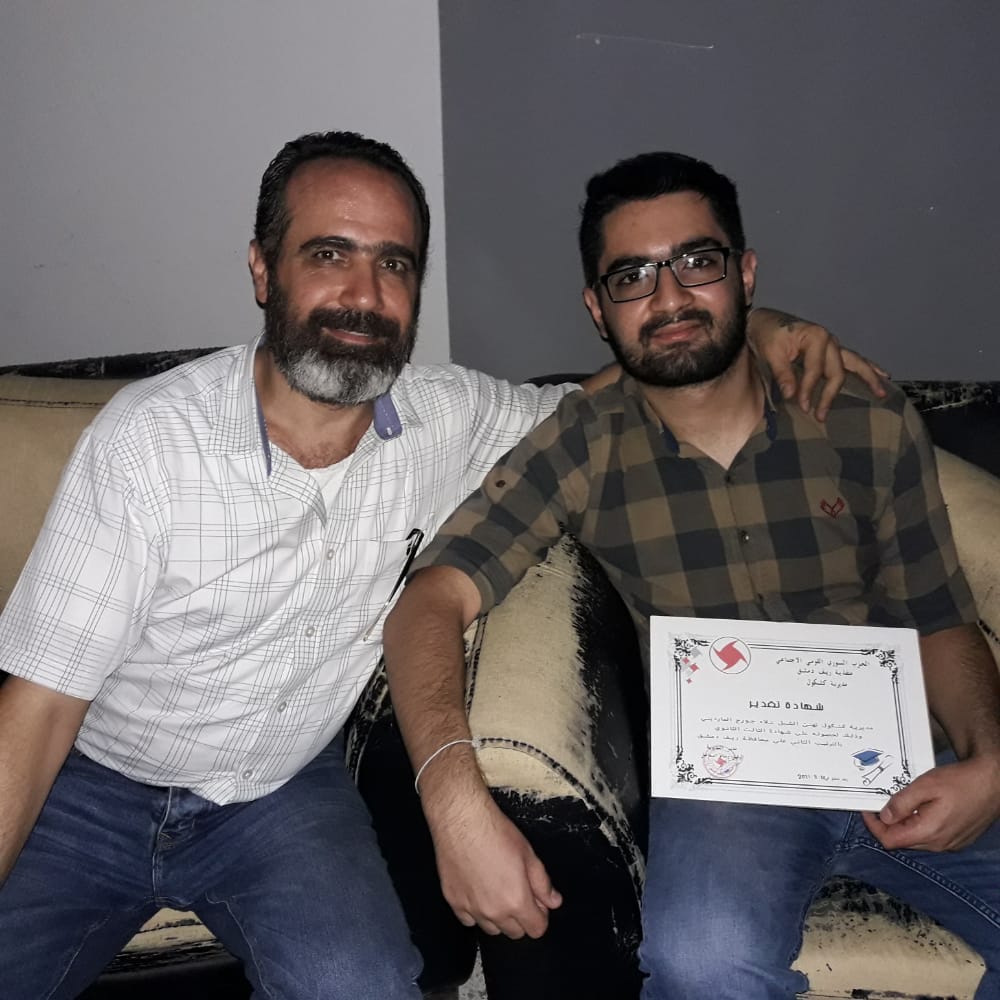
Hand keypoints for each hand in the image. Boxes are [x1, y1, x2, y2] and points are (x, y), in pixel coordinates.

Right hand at [430, 797, 561, 937]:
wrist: (462, 820)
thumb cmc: (496, 832)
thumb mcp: (529, 854)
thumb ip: (543, 884)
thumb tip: (553, 902)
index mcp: (516, 901)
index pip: (536, 929)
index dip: (540, 916)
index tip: (537, 904)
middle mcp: (493, 911)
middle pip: (514, 933)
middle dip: (521, 918)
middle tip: (518, 893)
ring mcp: (471, 909)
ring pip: (491, 929)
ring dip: (498, 918)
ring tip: (497, 892)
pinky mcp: (453, 901)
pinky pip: (468, 920)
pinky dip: (475, 913)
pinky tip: (479, 893)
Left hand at [748, 308, 887, 420]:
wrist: (765, 322)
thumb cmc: (767, 334)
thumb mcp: (771, 352)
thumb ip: (782, 373)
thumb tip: (791, 395)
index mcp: (816, 336)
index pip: (816, 370)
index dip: (809, 389)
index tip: (803, 406)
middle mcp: (830, 339)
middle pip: (837, 371)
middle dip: (830, 395)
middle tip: (820, 416)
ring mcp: (833, 345)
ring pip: (855, 362)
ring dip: (869, 378)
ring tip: (882, 393)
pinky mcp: (832, 350)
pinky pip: (853, 360)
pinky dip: (867, 368)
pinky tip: (882, 375)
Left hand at [862, 756, 999, 851]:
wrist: (993, 782)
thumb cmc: (961, 782)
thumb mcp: (924, 786)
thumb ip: (901, 803)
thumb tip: (884, 817)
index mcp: (929, 832)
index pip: (890, 841)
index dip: (874, 826)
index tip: (868, 810)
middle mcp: (940, 844)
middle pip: (902, 841)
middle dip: (888, 824)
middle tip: (884, 803)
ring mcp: (951, 844)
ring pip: (917, 840)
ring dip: (905, 824)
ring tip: (905, 802)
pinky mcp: (958, 840)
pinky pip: (931, 837)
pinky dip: (920, 825)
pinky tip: (923, 808)